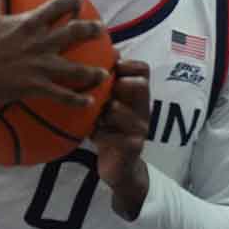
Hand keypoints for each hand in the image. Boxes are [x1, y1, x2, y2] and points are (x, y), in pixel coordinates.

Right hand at [0, 0, 107, 110]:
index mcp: (28, 24)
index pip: (57, 7)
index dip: (71, 2)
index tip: (79, 1)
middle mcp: (38, 43)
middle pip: (74, 33)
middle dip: (91, 29)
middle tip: (101, 29)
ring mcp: (39, 66)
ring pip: (75, 69)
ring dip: (92, 72)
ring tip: (104, 73)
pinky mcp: (34, 87)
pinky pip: (61, 95)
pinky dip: (77, 100)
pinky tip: (90, 102)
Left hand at [92, 59, 150, 217]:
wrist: (121, 168)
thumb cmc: (111, 131)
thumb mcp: (110, 107)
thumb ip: (105, 89)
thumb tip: (84, 61)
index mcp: (139, 96)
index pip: (142, 69)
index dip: (126, 64)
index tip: (109, 71)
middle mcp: (144, 108)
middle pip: (139, 84)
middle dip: (116, 86)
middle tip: (102, 96)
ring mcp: (140, 128)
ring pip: (116, 109)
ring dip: (100, 113)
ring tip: (94, 120)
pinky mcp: (133, 145)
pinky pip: (109, 134)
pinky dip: (97, 134)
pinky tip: (93, 137)